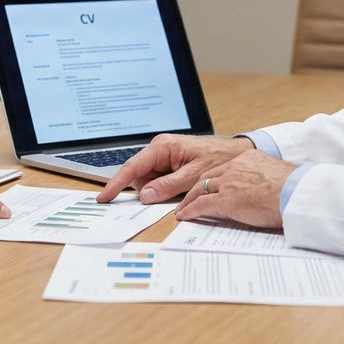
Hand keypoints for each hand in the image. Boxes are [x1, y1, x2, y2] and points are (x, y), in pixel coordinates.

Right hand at [96, 134, 254, 204]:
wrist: (238, 154)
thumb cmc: (219, 158)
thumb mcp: (194, 176)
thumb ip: (168, 186)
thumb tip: (145, 195)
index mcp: (163, 146)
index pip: (133, 167)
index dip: (116, 184)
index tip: (104, 196)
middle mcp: (160, 151)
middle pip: (139, 177)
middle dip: (148, 190)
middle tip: (172, 193)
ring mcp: (164, 158)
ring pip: (148, 182)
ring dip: (160, 191)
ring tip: (183, 188)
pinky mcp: (170, 166)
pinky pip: (159, 182)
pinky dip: (166, 191)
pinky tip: (181, 188)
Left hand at [173, 150, 293, 228]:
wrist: (297, 193)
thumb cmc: (295, 188)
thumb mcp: (278, 176)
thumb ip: (267, 179)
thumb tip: (270, 189)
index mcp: (249, 159)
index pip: (223, 168)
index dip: (213, 178)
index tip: (208, 184)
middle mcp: (235, 167)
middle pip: (207, 176)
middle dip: (196, 187)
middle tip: (188, 196)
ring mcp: (229, 183)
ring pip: (200, 188)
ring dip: (189, 199)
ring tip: (183, 208)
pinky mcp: (226, 200)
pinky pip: (201, 205)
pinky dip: (190, 210)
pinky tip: (184, 216)